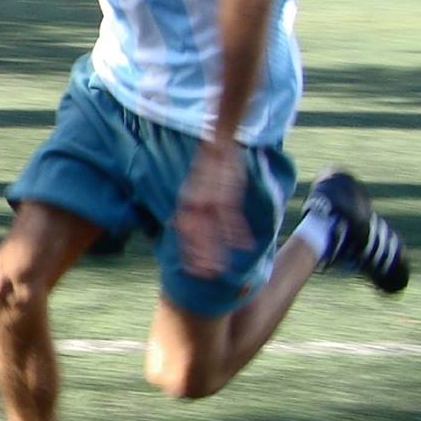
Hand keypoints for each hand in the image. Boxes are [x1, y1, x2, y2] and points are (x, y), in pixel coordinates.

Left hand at [174, 139, 249, 279]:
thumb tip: (176, 224)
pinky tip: (244, 247)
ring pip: (213, 231)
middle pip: (196, 236)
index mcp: (187, 203)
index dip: (188, 252)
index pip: (184, 232)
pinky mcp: (228, 194)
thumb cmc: (208, 171)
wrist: (219, 144)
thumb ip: (188, 208)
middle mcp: (195, 203)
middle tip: (204, 276)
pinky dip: (238, 233)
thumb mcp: (194, 189)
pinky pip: (233, 218)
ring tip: (220, 270)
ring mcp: (212, 199)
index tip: (191, 270)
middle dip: (200, 257)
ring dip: (217, 251)